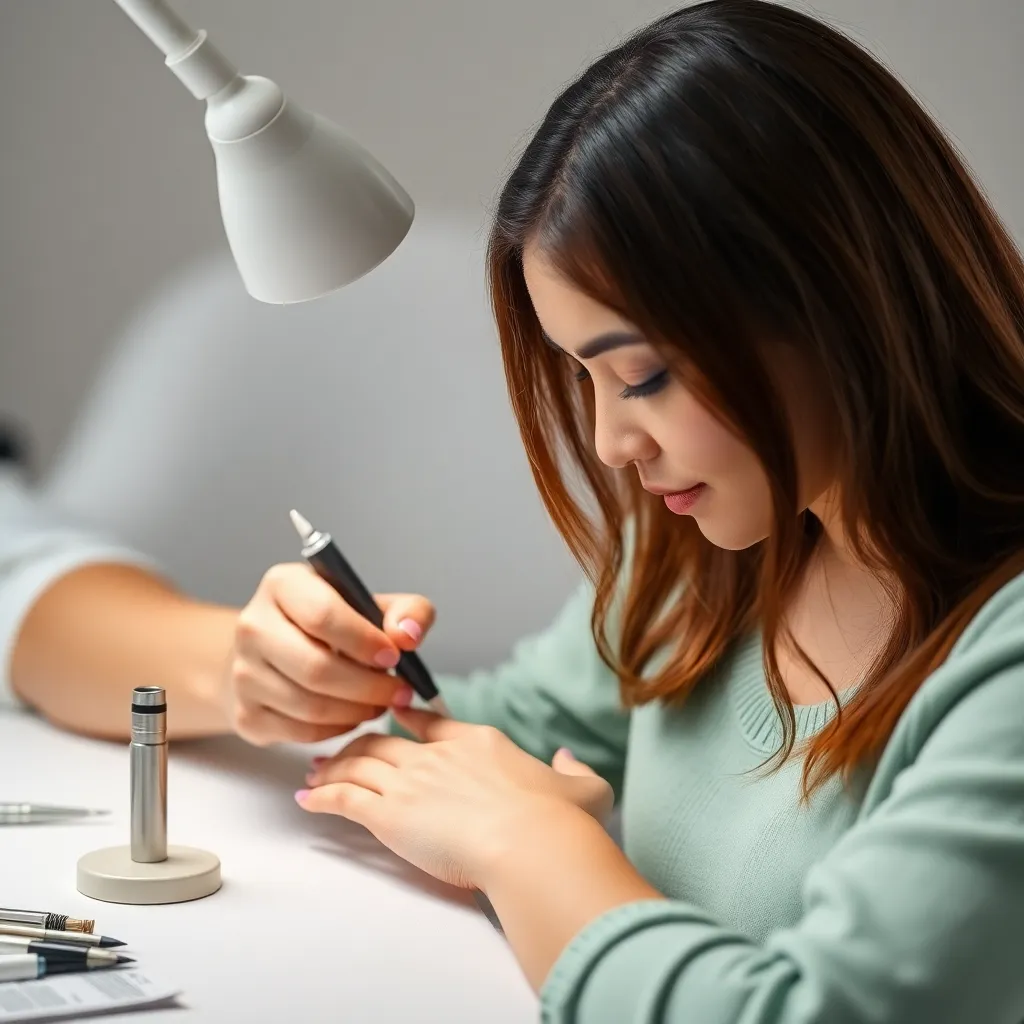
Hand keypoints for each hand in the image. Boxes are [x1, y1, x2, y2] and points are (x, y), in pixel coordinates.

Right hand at [224, 563, 434, 744]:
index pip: (322, 615)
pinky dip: (338, 729)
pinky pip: (301, 732)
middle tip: (399, 691)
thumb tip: (407, 636)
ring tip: (381, 702)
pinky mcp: (246, 714)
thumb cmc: (332, 625)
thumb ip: (407, 610)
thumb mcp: (372, 604)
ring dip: (358, 711)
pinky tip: (354, 714)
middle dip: (368, 686)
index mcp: (283, 585)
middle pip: (316, 668)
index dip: (364, 641)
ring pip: (310, 706)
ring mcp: (243, 673)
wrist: (274, 652)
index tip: (394, 656)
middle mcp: (253, 626)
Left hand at [296, 709, 613, 889]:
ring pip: (359, 764)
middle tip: (340, 749)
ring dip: (333, 766)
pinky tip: (308, 798)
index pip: (432, 723)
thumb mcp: (585, 789)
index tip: (392, 713)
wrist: (532, 843)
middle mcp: (439, 756)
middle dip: (358, 743)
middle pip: (385, 741)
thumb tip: (567, 758)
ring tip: (315, 772)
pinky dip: (322, 796)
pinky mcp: (391, 816)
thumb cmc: (560, 822)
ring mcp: (412, 783)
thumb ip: (575, 770)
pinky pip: (345, 798)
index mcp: (479, 743)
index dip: (409, 717)